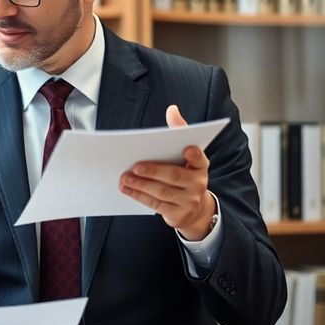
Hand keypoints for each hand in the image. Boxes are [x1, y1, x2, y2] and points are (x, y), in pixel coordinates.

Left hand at [119, 104, 216, 240]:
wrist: (195, 208)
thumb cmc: (185, 174)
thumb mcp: (186, 156)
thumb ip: (178, 133)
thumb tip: (172, 109)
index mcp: (200, 166)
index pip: (200, 159)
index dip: (195, 155)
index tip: (187, 149)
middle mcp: (198, 183)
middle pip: (175, 176)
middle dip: (154, 171)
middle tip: (135, 166)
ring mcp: (189, 200)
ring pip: (163, 192)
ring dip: (141, 185)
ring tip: (124, 177)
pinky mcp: (177, 214)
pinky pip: (156, 205)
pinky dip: (139, 196)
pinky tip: (127, 189)